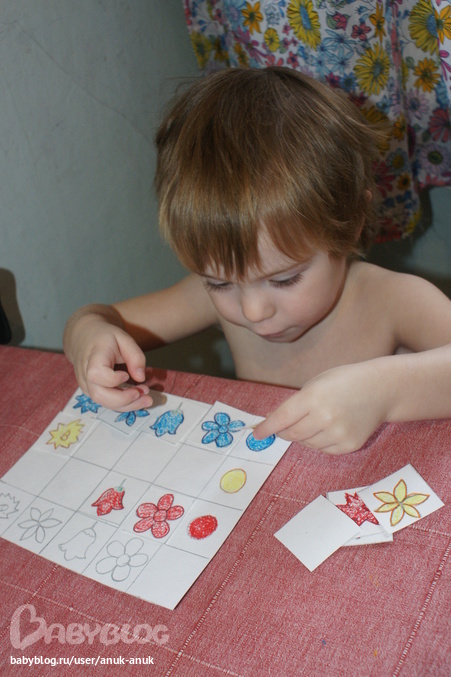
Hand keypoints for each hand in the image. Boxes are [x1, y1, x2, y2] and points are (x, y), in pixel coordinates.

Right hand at [65, 310, 152, 411]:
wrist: (84, 338)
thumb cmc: (105, 337)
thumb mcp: (124, 339)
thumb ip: (135, 356)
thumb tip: (141, 378)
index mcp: (93, 357)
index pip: (97, 374)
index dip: (113, 379)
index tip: (126, 375)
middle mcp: (85, 374)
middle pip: (99, 395)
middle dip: (125, 399)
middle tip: (145, 393)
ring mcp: (86, 385)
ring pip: (104, 403)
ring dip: (127, 405)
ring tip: (146, 398)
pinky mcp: (91, 391)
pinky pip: (106, 402)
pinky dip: (123, 403)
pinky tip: (137, 398)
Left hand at [253, 363, 387, 453]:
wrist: (380, 389)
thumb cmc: (344, 382)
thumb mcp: (316, 383)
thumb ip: (296, 403)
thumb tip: (273, 422)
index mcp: (313, 397)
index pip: (282, 418)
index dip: (267, 427)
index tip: (256, 434)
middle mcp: (325, 417)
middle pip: (292, 434)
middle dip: (283, 432)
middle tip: (284, 426)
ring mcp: (338, 434)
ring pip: (306, 444)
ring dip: (302, 436)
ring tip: (315, 420)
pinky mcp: (349, 445)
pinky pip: (323, 450)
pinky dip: (319, 442)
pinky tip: (329, 428)